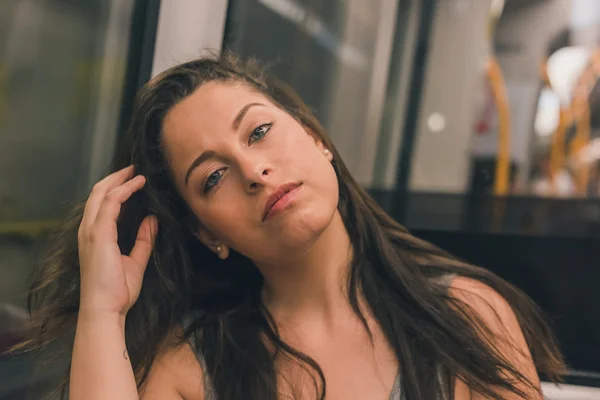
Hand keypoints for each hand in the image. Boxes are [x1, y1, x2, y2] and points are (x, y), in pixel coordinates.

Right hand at [77, 165, 157, 315]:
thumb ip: (143, 240)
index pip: (101, 204)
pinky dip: (124, 191)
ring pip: (102, 193)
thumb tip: (152, 220)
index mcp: (94, 236)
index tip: (133, 180)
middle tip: (134, 169)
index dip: (116, 188)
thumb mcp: (136, 261)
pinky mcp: (99, 234)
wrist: (106, 309)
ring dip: (120, 180)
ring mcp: (91, 231)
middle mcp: (88, 230)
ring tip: (137, 172)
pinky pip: (111, 204)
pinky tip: (137, 185)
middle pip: (98, 193)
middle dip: (116, 178)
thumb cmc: (117, 291)